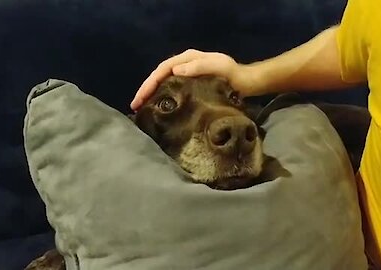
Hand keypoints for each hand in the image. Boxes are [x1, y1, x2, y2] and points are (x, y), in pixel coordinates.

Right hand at [131, 49, 253, 110]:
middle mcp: (184, 64)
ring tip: (141, 108)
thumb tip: (175, 70)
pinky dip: (162, 97)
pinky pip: (172, 89)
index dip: (149, 83)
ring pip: (164, 82)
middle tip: (134, 106)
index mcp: (188, 58)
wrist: (246, 82)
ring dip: (152, 94)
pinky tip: (158, 107)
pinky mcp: (191, 84)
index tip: (140, 98)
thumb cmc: (233, 74)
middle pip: (159, 75)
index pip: (162, 69)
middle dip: (146, 90)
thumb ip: (199, 66)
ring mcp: (187, 74)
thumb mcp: (219, 67)